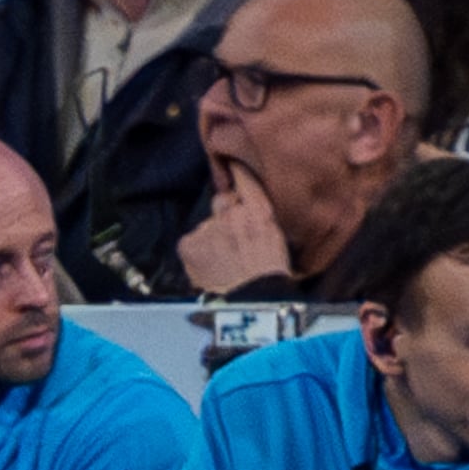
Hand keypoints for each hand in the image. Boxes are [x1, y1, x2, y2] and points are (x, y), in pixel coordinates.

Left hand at [175, 157, 295, 296]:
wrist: (251, 306)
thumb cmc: (271, 280)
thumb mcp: (278, 243)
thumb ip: (261, 222)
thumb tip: (251, 215)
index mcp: (260, 212)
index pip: (245, 178)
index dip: (237, 170)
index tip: (232, 163)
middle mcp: (234, 213)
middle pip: (222, 200)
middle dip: (225, 213)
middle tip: (233, 237)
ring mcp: (209, 228)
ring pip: (206, 225)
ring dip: (212, 237)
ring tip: (222, 262)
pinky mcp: (190, 244)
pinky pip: (191, 242)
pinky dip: (197, 253)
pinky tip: (209, 268)